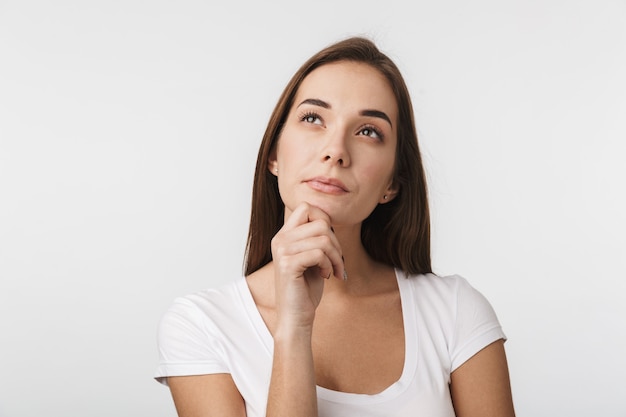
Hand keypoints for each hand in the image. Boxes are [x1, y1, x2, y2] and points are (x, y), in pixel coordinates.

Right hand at [270, 202, 344, 332]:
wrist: (295, 317)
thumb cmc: (305, 288)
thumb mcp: (312, 257)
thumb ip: (316, 237)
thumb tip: (329, 220)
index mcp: (284, 235)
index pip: (306, 207)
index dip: (325, 222)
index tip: (330, 244)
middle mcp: (280, 239)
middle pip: (320, 222)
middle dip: (336, 243)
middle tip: (336, 261)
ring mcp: (282, 251)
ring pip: (323, 239)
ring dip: (336, 256)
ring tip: (333, 270)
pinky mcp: (287, 264)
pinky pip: (319, 253)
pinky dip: (328, 265)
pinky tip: (325, 276)